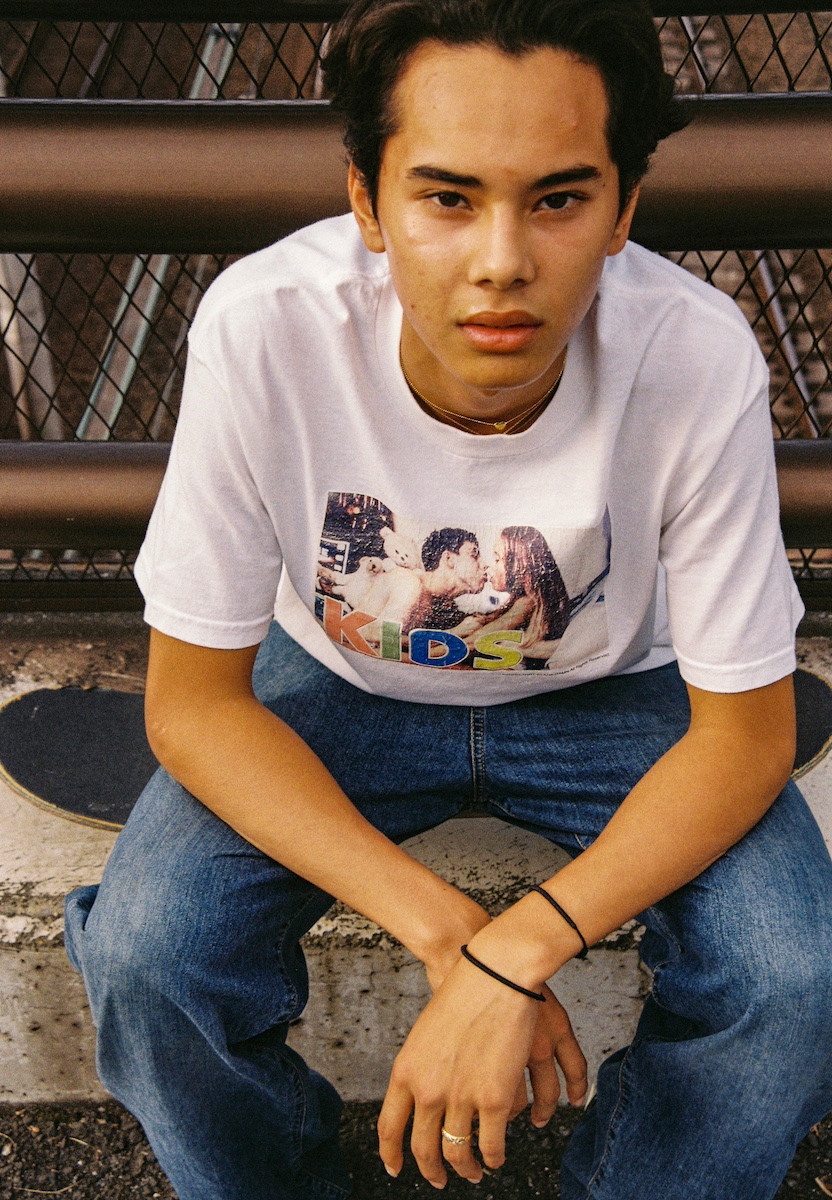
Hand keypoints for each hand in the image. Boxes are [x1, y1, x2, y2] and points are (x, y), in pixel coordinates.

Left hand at [378, 955, 585, 1187]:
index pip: (389, 1127)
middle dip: (431, 1172)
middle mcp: (427, 1090)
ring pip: (457, 1154)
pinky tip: (496, 1157)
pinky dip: (493, 1158)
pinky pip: (491, 1145)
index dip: (391, 1155)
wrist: (494, 977)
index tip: (396, 1169)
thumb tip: (423, 1096)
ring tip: (473, 1172)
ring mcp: (460, 1098)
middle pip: (423, 1149)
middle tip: (439, 1180)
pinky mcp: (494, 1100)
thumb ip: (420, 1068)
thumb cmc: (463, 996)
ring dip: (466, 1170)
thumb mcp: (425, 1034)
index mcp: (406, 1072)